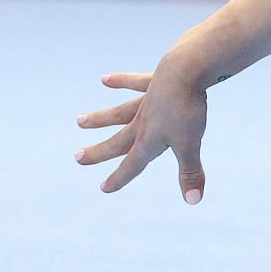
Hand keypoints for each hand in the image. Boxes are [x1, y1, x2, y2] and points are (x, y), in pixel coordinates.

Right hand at [75, 67, 209, 202]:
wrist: (186, 70)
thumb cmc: (187, 109)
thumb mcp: (190, 144)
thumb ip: (190, 172)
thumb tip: (193, 201)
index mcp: (149, 141)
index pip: (133, 165)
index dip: (120, 178)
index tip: (104, 188)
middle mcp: (143, 122)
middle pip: (119, 141)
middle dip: (99, 152)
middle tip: (77, 158)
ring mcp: (146, 101)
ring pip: (119, 114)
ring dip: (100, 119)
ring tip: (79, 121)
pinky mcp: (154, 81)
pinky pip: (134, 83)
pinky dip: (120, 81)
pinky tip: (104, 79)